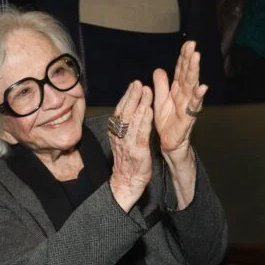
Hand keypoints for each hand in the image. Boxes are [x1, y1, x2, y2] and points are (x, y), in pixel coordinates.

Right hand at [108, 81, 153, 211]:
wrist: (127, 181)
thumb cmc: (128, 160)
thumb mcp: (123, 140)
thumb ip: (126, 125)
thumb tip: (132, 107)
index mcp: (115, 132)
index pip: (120, 111)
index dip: (127, 96)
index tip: (134, 84)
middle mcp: (119, 136)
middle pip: (125, 112)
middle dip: (132, 96)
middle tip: (139, 83)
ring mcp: (128, 144)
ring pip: (133, 121)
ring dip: (140, 104)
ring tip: (147, 91)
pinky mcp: (138, 152)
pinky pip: (141, 134)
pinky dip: (145, 121)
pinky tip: (149, 111)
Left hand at [153, 41, 208, 159]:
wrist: (168, 142)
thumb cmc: (167, 122)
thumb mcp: (159, 101)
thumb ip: (160, 85)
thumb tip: (159, 69)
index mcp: (177, 90)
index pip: (181, 71)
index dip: (184, 57)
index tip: (188, 44)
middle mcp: (184, 95)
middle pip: (187, 75)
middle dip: (190, 60)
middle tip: (193, 46)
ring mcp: (187, 106)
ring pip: (191, 86)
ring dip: (194, 72)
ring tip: (197, 58)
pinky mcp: (188, 118)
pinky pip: (193, 106)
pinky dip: (198, 96)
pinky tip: (202, 87)